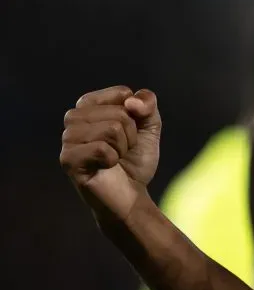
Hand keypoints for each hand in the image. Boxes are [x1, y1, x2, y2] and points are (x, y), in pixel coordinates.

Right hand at [60, 86, 161, 221]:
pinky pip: (102, 148)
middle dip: (131, 134)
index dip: (137, 115)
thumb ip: (148, 104)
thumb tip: (131, 101)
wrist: (131, 195)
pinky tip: (105, 167)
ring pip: (111, 129)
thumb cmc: (135, 159)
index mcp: (89, 105)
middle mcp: (74, 119)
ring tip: (114, 158)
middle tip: (122, 150)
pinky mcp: (67, 160)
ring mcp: (68, 140)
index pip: (123, 94)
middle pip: (119, 113)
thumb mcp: (149, 126)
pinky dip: (113, 159)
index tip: (130, 132)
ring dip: (123, 147)